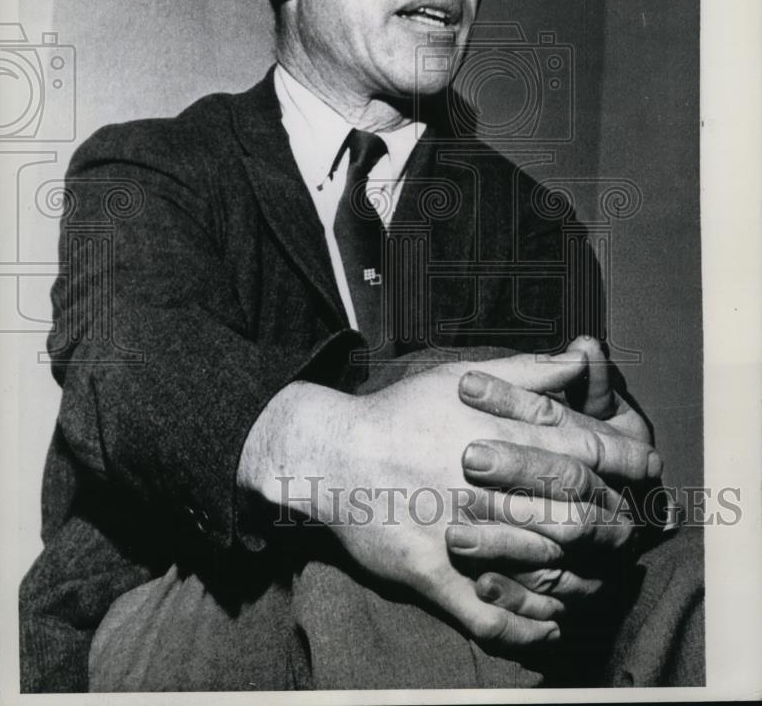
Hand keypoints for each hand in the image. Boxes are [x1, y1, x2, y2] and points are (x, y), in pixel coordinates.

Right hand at [238, 347, 642, 652]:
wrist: (335, 455)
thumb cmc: (401, 412)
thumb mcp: (462, 377)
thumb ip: (528, 371)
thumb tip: (581, 358)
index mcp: (504, 435)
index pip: (590, 450)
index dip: (629, 460)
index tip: (649, 468)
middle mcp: (493, 487)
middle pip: (581, 512)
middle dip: (617, 521)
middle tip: (631, 525)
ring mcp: (465, 535)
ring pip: (548, 568)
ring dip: (584, 577)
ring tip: (601, 575)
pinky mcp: (436, 576)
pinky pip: (494, 616)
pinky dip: (530, 627)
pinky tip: (552, 625)